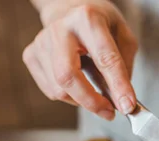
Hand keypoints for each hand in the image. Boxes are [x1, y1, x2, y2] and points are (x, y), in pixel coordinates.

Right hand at [23, 0, 136, 119]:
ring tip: (95, 93)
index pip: (105, 58)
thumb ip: (125, 68)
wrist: (68, 10)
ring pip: (59, 89)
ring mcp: (41, 42)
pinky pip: (51, 91)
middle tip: (109, 112)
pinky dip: (69, 96)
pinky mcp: (31, 55)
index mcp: (88, 19)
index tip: (127, 106)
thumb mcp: (123, 36)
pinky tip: (78, 83)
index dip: (118, 86)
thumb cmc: (99, 24)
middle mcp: (60, 29)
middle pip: (68, 76)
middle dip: (91, 101)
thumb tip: (122, 101)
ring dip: (82, 100)